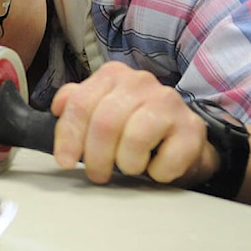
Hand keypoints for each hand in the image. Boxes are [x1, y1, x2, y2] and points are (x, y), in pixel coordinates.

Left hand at [49, 61, 216, 186]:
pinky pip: (166, 160)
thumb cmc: (134, 128)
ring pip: (134, 139)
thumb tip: (58, 107)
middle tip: (98, 174)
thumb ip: (77, 104)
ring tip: (130, 166)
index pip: (80, 104)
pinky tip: (156, 167)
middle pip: (105, 123)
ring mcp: (168, 101)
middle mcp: (140, 81)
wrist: (180, 142)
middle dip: (96, 157)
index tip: (65, 161)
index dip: (68, 136)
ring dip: (127, 164)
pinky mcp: (192, 128)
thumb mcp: (100, 110)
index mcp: (112, 75)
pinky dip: (156, 172)